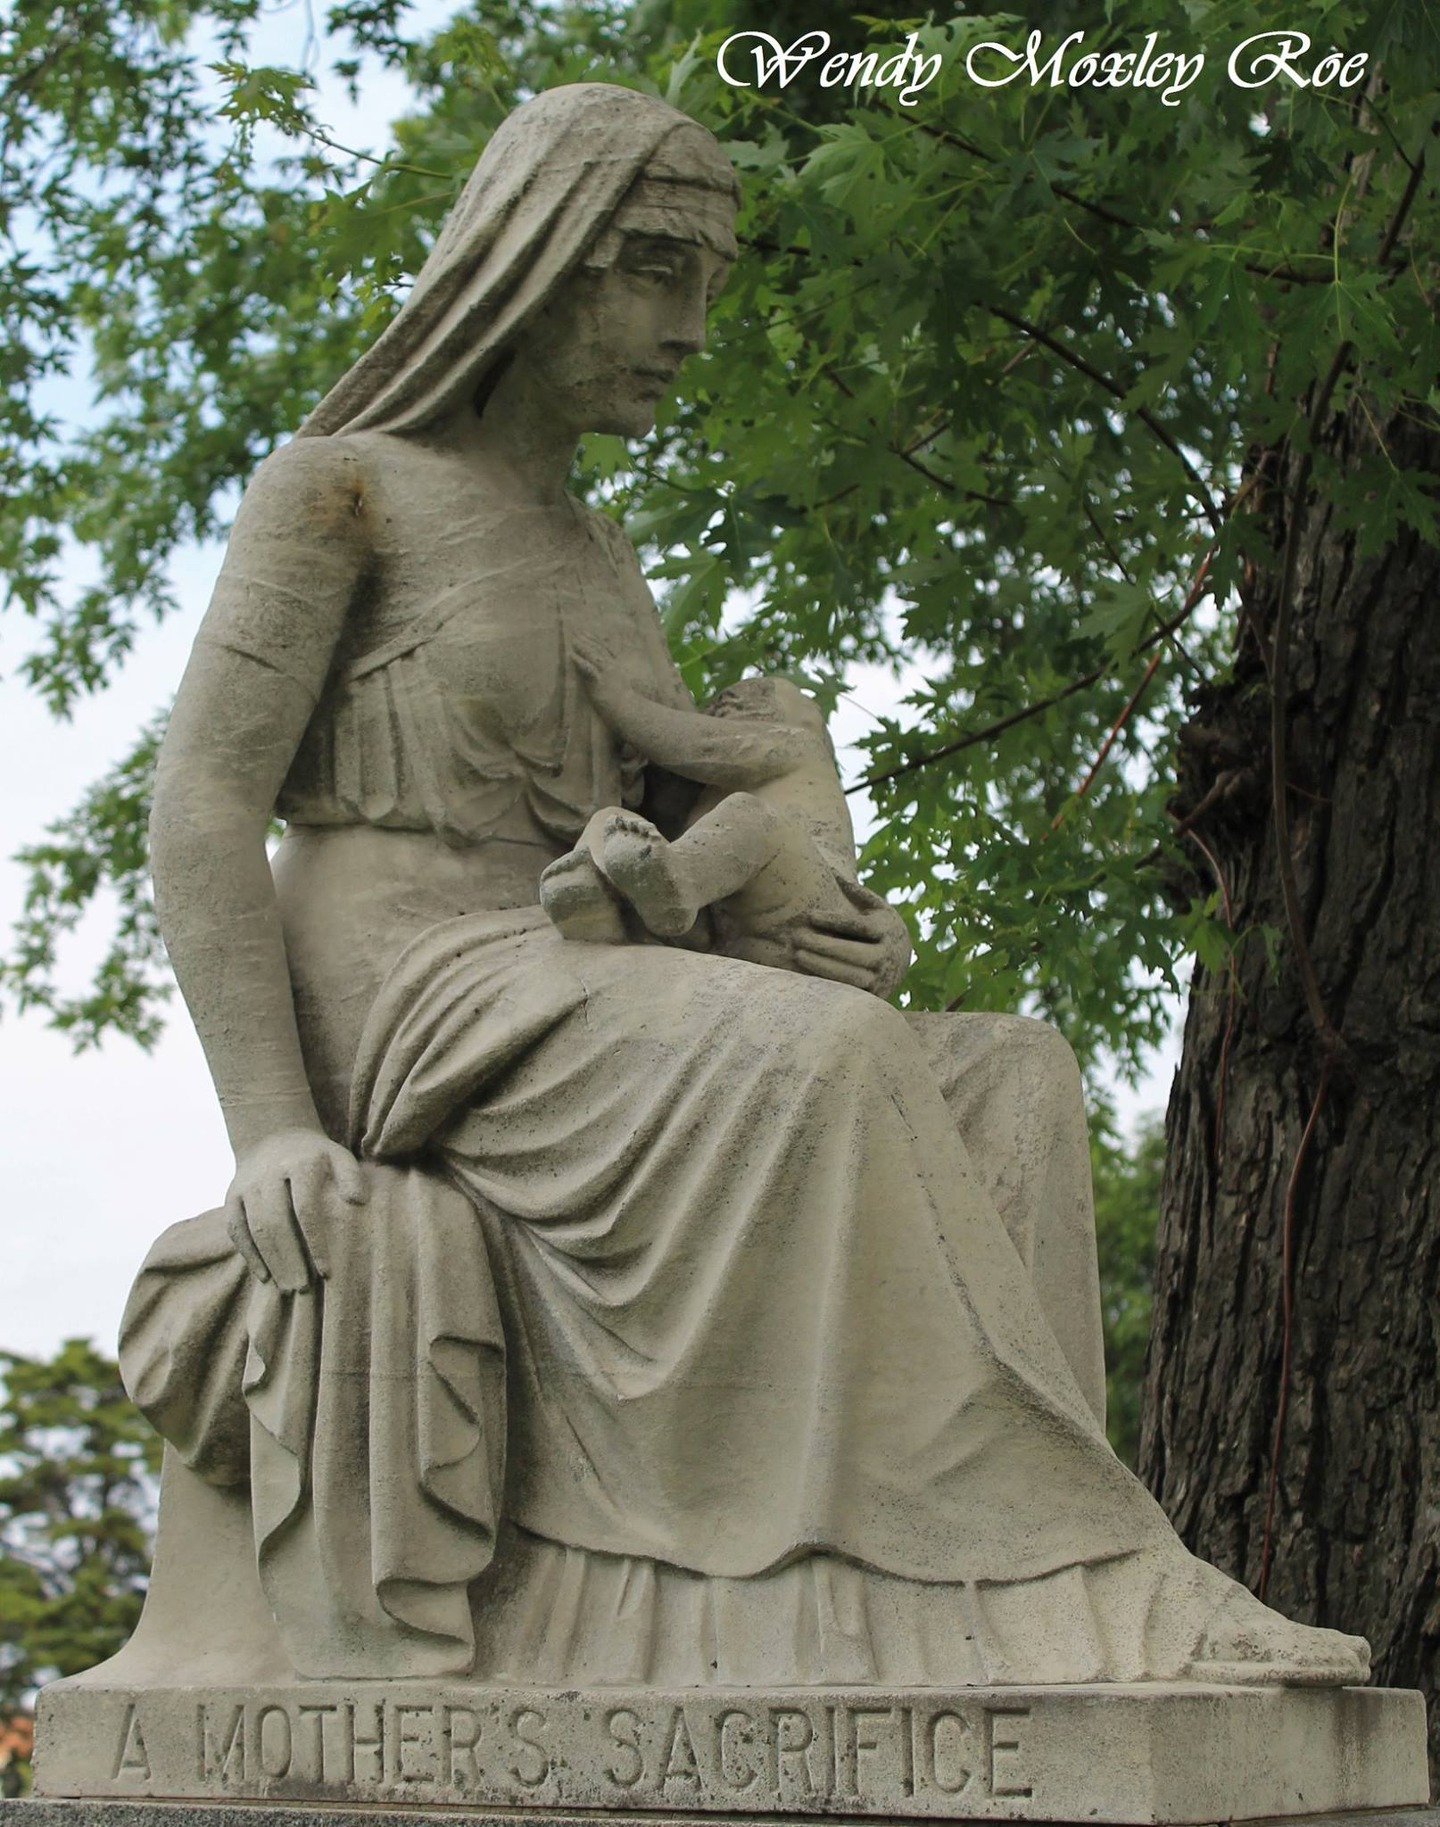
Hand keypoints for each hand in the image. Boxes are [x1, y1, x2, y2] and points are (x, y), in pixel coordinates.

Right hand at [224, 1128, 368, 1290]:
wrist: (273, 1136)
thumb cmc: (314, 1156)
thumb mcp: (337, 1156)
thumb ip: (351, 1176)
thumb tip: (359, 1201)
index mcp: (300, 1164)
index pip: (306, 1209)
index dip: (315, 1242)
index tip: (326, 1271)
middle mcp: (269, 1174)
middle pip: (277, 1222)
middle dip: (290, 1259)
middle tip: (303, 1288)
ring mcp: (247, 1185)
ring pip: (255, 1229)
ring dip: (271, 1261)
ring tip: (287, 1289)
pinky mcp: (231, 1196)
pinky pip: (236, 1230)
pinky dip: (250, 1255)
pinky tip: (264, 1276)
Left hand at [571, 632, 646, 724]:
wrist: (628, 710)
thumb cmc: (626, 703)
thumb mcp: (622, 685)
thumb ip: (616, 677)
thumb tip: (611, 673)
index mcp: (617, 667)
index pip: (606, 650)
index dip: (596, 640)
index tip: (588, 633)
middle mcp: (611, 667)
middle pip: (598, 650)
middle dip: (588, 640)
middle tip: (578, 632)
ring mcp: (605, 674)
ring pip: (593, 656)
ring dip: (583, 647)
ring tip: (573, 640)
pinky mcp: (599, 682)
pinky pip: (588, 669)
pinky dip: (579, 661)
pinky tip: (571, 655)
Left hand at [741, 901, 911, 995]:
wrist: (900, 960)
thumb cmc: (877, 926)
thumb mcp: (874, 906)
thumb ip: (855, 891)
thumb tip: (829, 869)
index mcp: (887, 929)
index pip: (859, 926)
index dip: (835, 921)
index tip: (810, 915)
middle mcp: (887, 955)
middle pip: (854, 953)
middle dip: (824, 946)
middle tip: (797, 937)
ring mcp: (881, 978)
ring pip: (851, 975)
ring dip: (822, 966)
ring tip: (797, 954)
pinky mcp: (873, 996)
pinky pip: (848, 992)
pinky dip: (827, 984)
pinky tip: (804, 974)